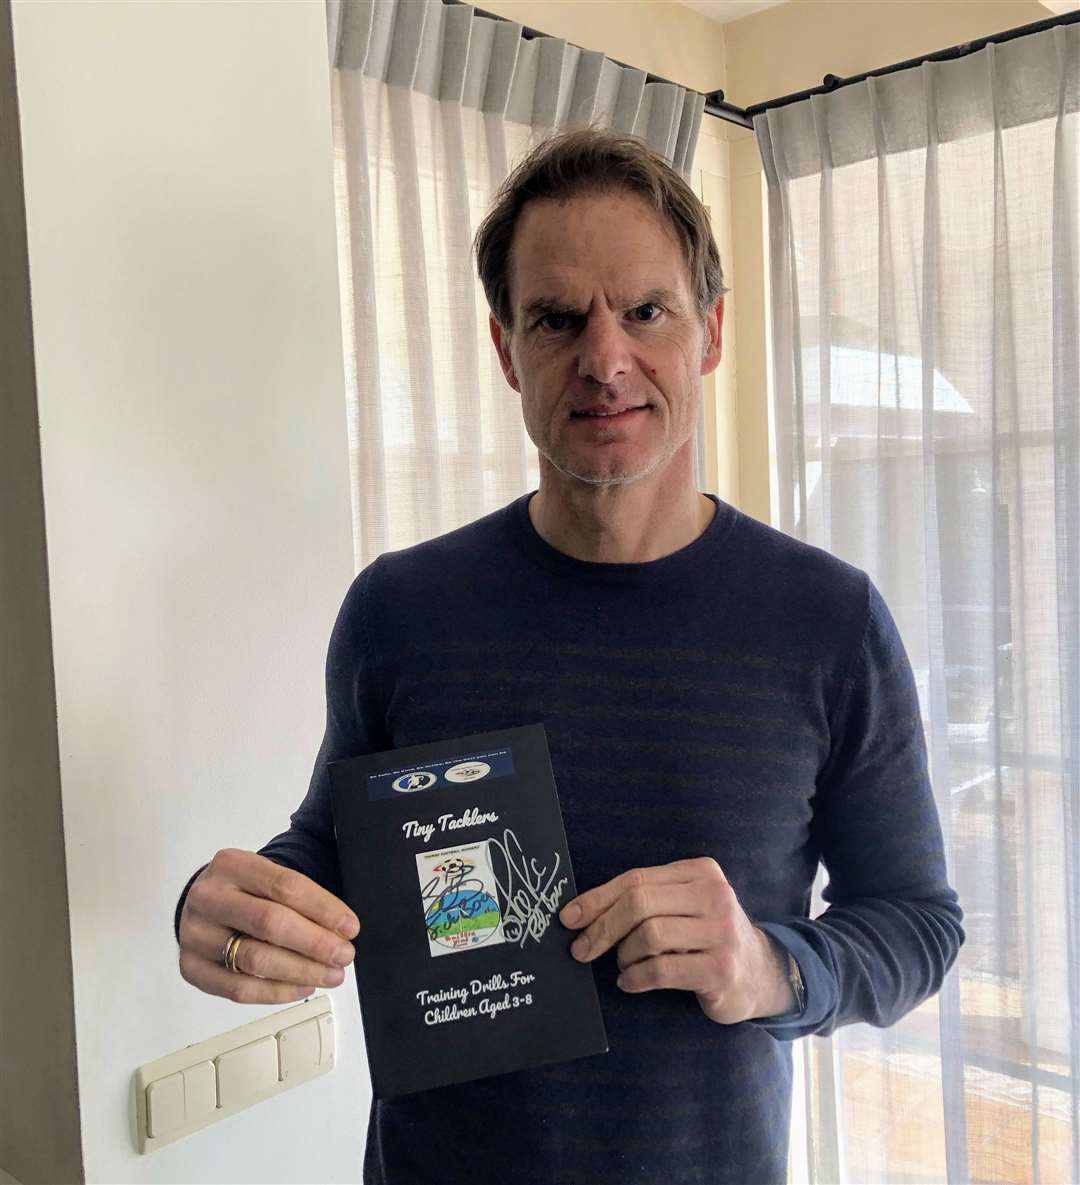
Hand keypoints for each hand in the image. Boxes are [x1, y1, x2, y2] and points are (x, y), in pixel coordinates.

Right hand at [178, 849, 360, 1004]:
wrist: (203, 903)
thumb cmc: (246, 891)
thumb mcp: (267, 877)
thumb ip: (300, 897)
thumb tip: (342, 931)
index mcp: (231, 864)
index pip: (285, 886)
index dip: (323, 908)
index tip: (351, 927)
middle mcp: (208, 897)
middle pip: (270, 923)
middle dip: (315, 943)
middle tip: (344, 955)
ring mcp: (195, 934)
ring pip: (256, 960)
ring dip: (302, 971)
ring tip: (331, 974)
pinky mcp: (191, 968)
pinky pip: (239, 989)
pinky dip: (277, 992)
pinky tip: (303, 986)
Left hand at [558, 857, 793, 1024]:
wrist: (760, 972)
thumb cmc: (707, 936)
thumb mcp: (683, 906)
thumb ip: (646, 900)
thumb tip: (583, 912)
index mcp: (700, 872)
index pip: (636, 880)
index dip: (597, 898)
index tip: (569, 918)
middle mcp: (714, 896)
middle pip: (639, 903)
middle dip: (602, 928)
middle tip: (582, 949)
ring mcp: (720, 932)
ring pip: (649, 935)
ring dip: (624, 954)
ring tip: (623, 964)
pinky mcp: (720, 969)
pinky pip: (661, 970)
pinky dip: (636, 978)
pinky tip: (631, 982)